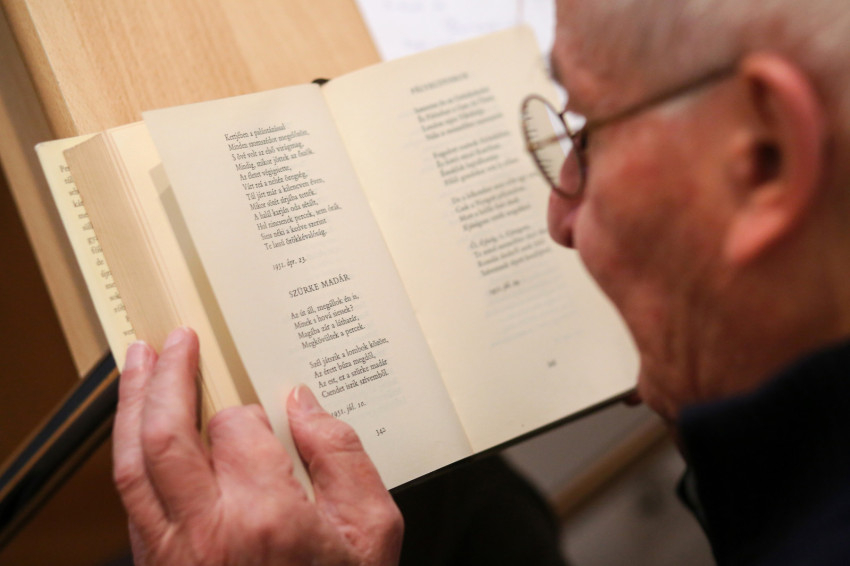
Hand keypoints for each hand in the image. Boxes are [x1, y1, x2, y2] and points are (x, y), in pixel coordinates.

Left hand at [112, 327, 402, 564]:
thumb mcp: (373, 531)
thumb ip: (344, 458)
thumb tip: (306, 406)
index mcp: (268, 516)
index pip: (239, 426)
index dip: (251, 407)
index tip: (266, 403)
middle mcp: (209, 529)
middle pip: (168, 432)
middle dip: (168, 375)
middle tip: (176, 339)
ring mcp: (173, 550)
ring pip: (133, 462)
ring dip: (131, 403)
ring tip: (138, 361)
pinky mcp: (157, 563)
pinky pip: (129, 497)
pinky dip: (126, 450)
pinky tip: (136, 425)